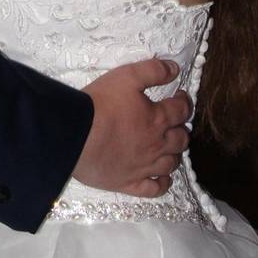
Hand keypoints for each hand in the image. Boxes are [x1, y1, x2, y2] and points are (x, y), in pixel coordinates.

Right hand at [75, 59, 191, 197]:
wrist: (74, 135)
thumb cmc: (100, 105)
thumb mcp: (126, 76)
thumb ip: (153, 70)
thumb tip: (175, 69)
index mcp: (157, 119)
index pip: (181, 111)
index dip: (183, 102)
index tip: (178, 97)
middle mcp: (157, 145)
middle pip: (181, 140)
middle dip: (180, 129)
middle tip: (172, 124)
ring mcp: (144, 167)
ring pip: (171, 164)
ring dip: (174, 155)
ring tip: (167, 148)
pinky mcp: (129, 183)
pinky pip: (154, 189)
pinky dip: (162, 184)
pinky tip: (162, 178)